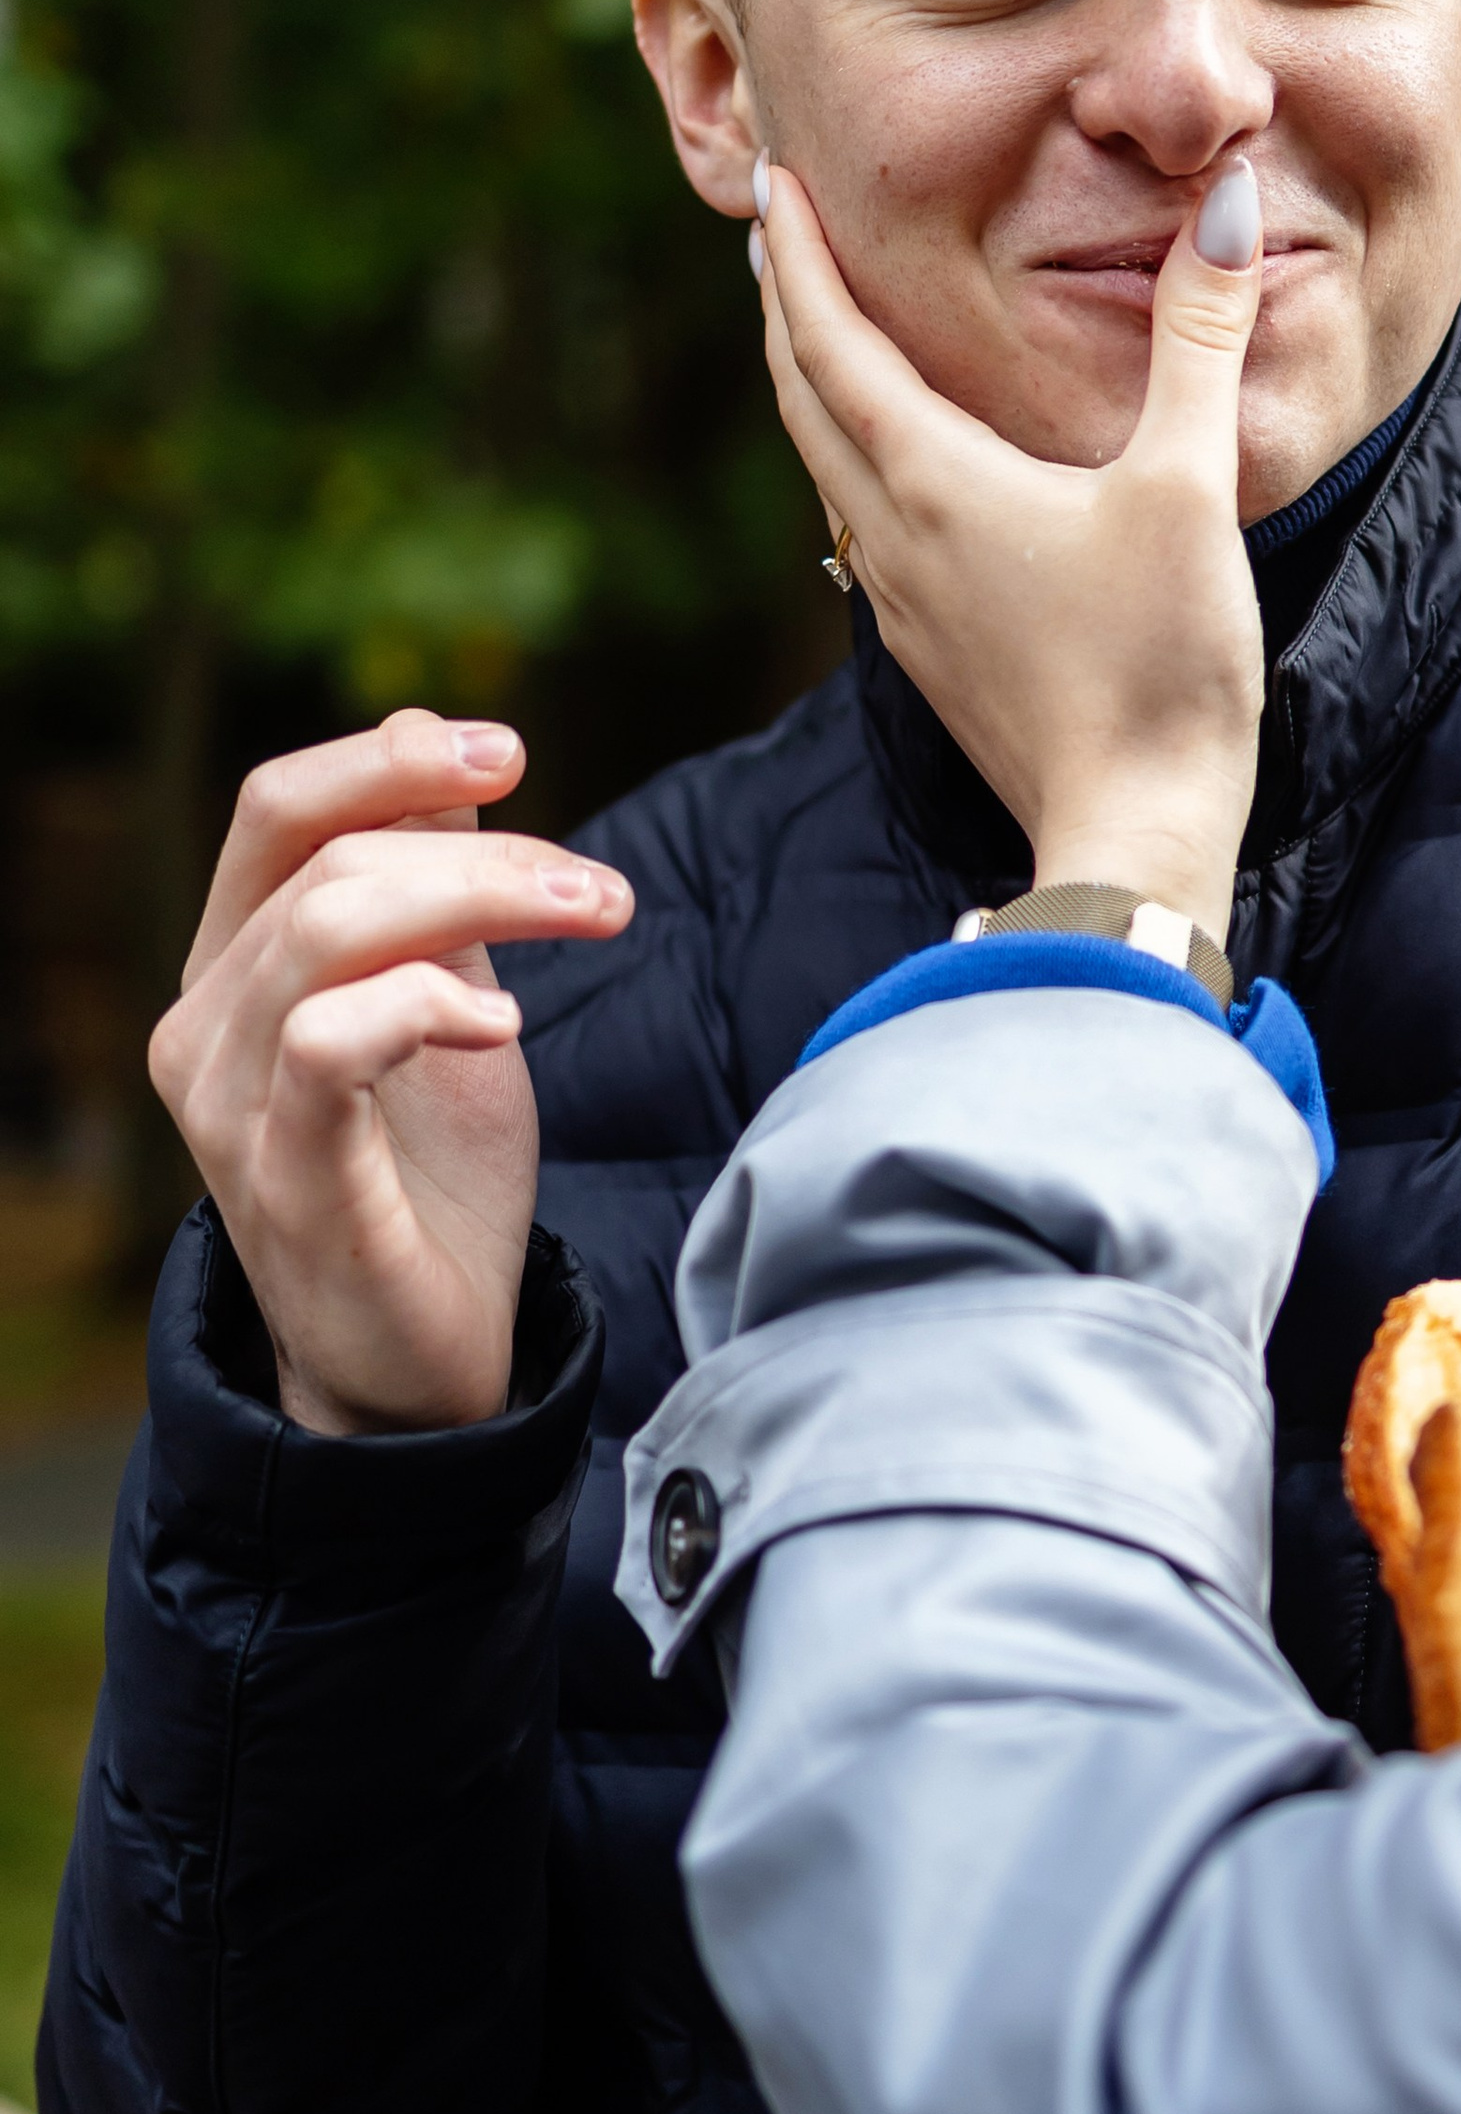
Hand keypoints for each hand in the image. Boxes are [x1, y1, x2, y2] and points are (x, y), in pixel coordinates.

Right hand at [148, 711, 633, 1435]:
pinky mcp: (283, 1179)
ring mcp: (230, 1108)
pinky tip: (501, 1026)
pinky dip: (425, 1004)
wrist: (423, 1364)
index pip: (277, 810)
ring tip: (593, 925)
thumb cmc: (431, 1180)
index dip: (388, 759)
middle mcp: (205, 1028)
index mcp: (237, 970)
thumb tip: (449, 750)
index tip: (509, 749)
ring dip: (480, 902)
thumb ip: (437, 894)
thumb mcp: (446, 1004)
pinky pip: (326, 1043)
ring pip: (324, 929)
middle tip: (602, 891)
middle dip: (481, 847)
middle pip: (323, 862)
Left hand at [755, 162, 1265, 946]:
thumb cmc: (1157, 663)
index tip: (773, 187)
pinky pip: (866, 531)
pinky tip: (896, 472)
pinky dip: (854, 463)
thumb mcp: (1187, 485)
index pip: (831, 341)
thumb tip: (1217, 204)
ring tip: (822, 335)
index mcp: (932, 480)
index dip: (797, 258)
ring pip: (826, 470)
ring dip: (813, 389)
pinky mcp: (937, 655)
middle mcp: (895, 537)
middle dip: (784, 310)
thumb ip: (1196, 338)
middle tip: (773, 239)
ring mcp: (908, 604)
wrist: (1132, 832)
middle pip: (804, 401)